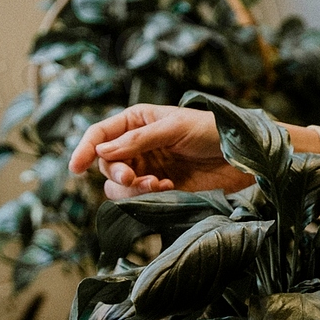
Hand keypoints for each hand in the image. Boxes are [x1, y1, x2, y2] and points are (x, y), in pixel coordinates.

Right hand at [68, 104, 247, 197]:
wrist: (243, 156)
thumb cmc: (212, 130)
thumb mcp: (175, 127)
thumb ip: (138, 140)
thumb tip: (102, 152)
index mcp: (137, 121)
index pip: (100, 134)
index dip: (85, 149)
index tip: (76, 167)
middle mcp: (137, 145)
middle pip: (106, 164)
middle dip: (117, 172)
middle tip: (133, 178)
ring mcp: (147, 168)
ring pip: (118, 185)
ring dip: (132, 188)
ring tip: (158, 184)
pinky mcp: (160, 189)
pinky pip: (138, 198)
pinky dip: (147, 196)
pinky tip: (169, 188)